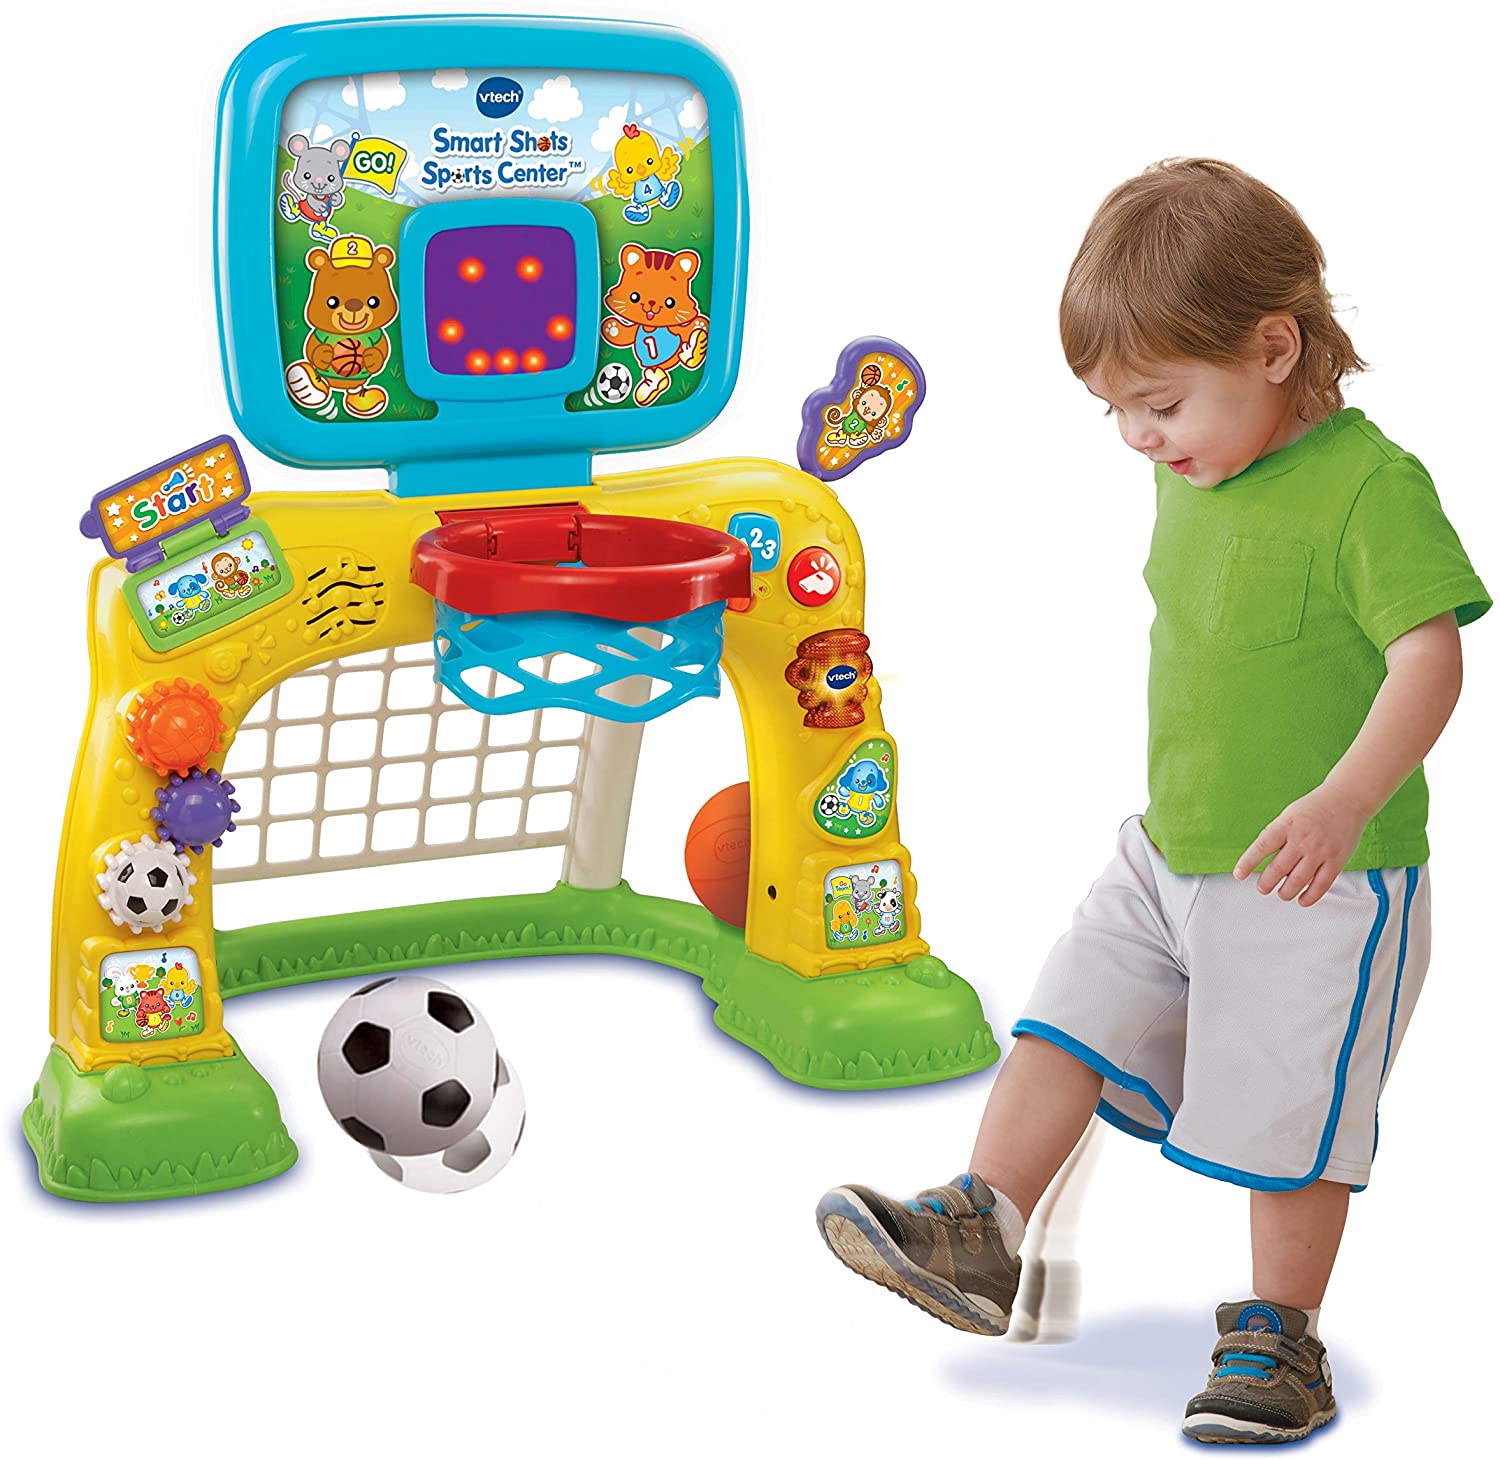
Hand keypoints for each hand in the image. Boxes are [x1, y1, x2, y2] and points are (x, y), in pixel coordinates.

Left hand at [1233, 783, 1371, 906]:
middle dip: (1266, 883)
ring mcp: (1320, 851)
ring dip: (1286, 892)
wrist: (1347, 800)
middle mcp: (1302, 839)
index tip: (1239, 875)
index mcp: (1286, 826)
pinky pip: (1321, 885)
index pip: (1261, 847)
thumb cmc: (1314, 809)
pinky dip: (1310, 896)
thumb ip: (1276, 835)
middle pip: (1278, 869)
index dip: (1248, 863)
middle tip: (1262, 888)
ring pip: (1298, 881)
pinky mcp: (1337, 861)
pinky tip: (1302, 900)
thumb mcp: (1288, 815)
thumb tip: (1261, 858)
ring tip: (1281, 893)